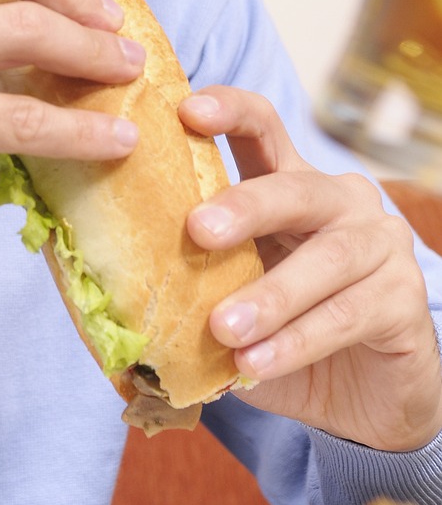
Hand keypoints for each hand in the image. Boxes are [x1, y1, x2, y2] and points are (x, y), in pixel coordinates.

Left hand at [181, 86, 441, 451]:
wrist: (365, 396)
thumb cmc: (283, 330)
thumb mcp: (233, 293)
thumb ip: (191, 278)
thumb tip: (101, 287)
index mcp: (292, 182)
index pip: (263, 128)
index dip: (229, 111)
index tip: (185, 109)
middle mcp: (341, 200)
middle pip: (295, 188)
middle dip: (245, 206)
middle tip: (197, 230)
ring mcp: (381, 244)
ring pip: (327, 258)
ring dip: (270, 295)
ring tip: (222, 328)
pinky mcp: (404, 298)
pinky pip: (346, 315)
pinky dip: (295, 342)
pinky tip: (253, 366)